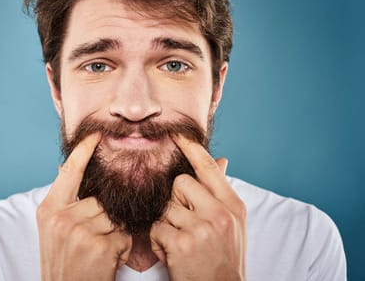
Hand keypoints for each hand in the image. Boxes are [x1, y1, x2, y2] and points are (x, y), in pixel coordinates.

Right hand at [37, 133, 131, 280]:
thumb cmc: (62, 264)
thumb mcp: (53, 231)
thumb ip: (65, 204)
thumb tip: (76, 173)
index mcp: (49, 209)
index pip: (69, 171)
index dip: (85, 150)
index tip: (97, 133)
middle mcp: (61, 217)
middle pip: (100, 199)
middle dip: (104, 218)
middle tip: (94, 241)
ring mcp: (79, 231)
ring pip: (114, 216)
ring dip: (115, 234)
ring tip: (99, 252)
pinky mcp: (98, 246)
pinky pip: (123, 235)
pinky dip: (121, 249)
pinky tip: (106, 262)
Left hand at [150, 135, 245, 280]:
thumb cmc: (225, 257)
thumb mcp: (232, 223)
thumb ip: (221, 193)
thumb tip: (222, 161)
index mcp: (232, 205)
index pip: (208, 167)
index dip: (191, 148)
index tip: (176, 133)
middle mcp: (220, 213)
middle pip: (180, 183)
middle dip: (176, 200)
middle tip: (186, 223)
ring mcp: (201, 228)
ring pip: (165, 206)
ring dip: (167, 225)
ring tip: (182, 243)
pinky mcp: (182, 243)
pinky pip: (157, 228)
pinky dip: (159, 242)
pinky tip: (174, 254)